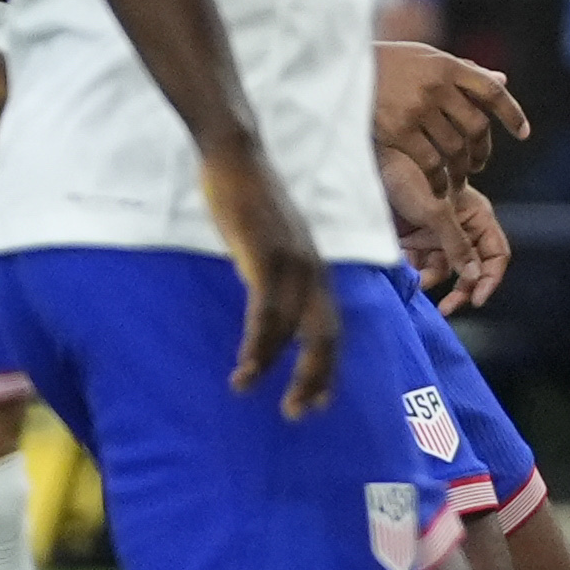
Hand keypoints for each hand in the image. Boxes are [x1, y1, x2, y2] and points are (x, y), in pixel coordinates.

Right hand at [200, 141, 342, 414]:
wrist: (237, 157)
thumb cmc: (248, 200)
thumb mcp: (268, 244)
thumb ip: (272, 273)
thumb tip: (268, 306)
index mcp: (315, 268)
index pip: (332, 324)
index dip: (328, 365)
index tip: (319, 400)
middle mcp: (313, 268)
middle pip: (327, 333)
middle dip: (316, 376)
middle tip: (300, 412)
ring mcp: (294, 261)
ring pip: (296, 328)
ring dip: (274, 365)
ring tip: (248, 390)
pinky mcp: (267, 255)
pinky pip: (268, 311)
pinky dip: (259, 344)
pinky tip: (246, 367)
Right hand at [371, 40, 527, 191]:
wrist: (340, 70)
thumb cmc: (387, 63)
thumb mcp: (427, 58)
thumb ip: (464, 71)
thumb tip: (504, 82)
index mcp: (448, 65)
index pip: (492, 91)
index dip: (512, 113)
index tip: (524, 134)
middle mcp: (437, 86)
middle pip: (476, 125)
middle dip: (483, 150)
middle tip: (480, 164)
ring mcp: (418, 108)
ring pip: (456, 147)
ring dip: (463, 169)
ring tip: (461, 178)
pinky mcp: (399, 130)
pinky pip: (431, 162)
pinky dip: (440, 179)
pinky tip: (441, 187)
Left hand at [387, 158, 511, 309]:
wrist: (370, 166)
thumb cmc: (408, 177)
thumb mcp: (437, 213)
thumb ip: (457, 245)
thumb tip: (474, 277)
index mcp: (476, 216)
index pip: (495, 254)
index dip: (490, 278)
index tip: (476, 298)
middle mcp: (461, 228)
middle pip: (471, 268)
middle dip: (461, 288)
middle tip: (446, 308)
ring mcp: (436, 236)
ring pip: (444, 271)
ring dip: (431, 280)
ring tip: (414, 281)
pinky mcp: (413, 243)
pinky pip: (420, 267)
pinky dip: (413, 273)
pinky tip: (402, 270)